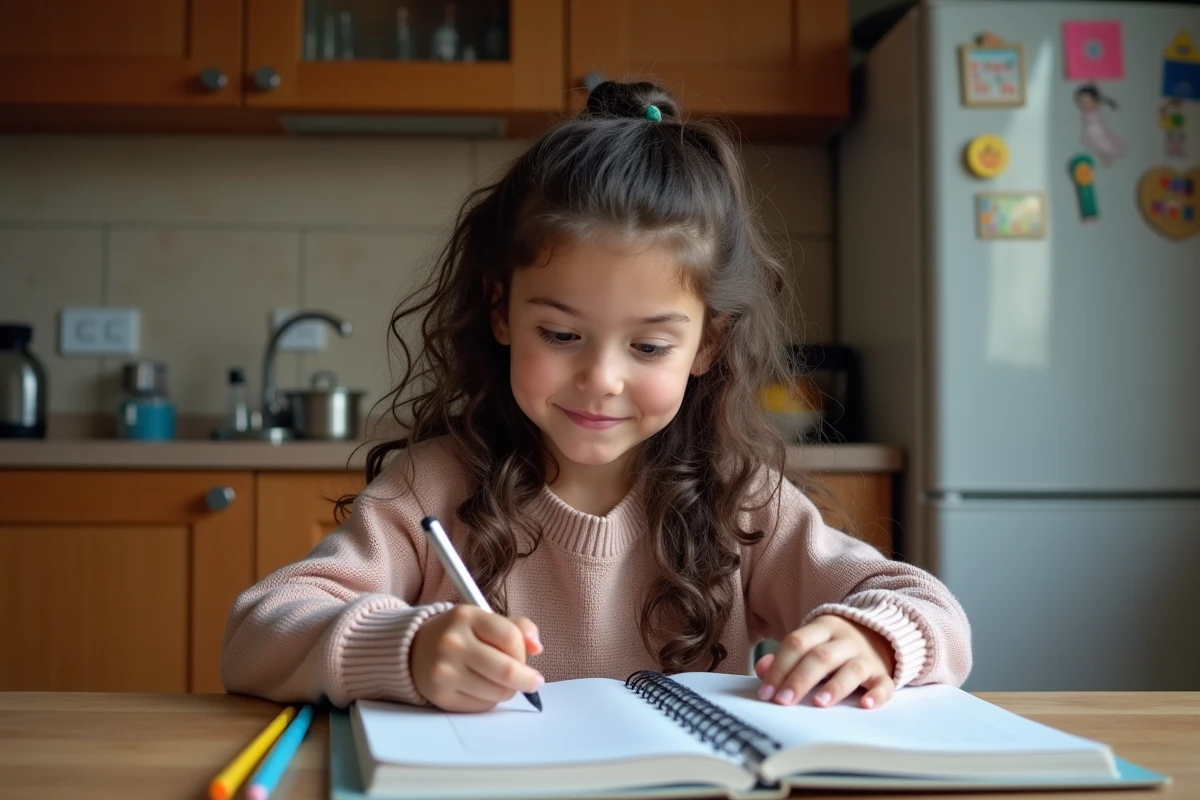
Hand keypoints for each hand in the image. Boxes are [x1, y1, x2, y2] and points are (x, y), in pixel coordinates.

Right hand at [410, 605, 544, 711]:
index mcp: (465, 616)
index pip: (511, 637)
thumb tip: (537, 647)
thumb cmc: (457, 634)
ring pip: (497, 692)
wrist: (411, 649)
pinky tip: (482, 689)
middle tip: (533, 682)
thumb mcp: (482, 620)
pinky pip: (481, 706)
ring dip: (508, 690)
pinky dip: (490, 700)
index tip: (528, 658)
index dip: (525, 651)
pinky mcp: (440, 696)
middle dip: (526, 679)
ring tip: (502, 682)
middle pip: (506, 670)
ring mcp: (444, 671)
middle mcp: (452, 643)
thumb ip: (515, 627)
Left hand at [754, 615, 895, 708]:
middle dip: (800, 679)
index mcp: (822, 628)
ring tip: (819, 703)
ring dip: (835, 686)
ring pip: (852, 669)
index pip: (797, 643)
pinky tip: (866, 705)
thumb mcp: (810, 642)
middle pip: (821, 657)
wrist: (878, 633)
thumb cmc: (832, 645)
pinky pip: (884, 684)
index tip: (766, 693)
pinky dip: (877, 694)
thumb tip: (761, 670)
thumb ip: (785, 656)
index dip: (779, 667)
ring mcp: (866, 656)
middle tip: (783, 701)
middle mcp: (845, 640)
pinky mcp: (883, 674)